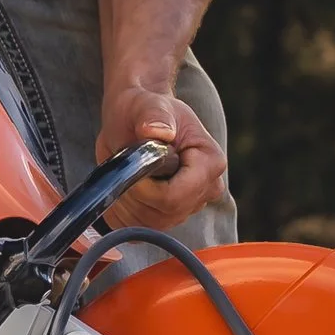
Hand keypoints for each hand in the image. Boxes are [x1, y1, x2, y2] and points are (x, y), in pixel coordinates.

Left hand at [100, 82, 228, 230]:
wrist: (137, 119)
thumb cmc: (144, 109)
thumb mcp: (146, 105)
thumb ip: (154, 116)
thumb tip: (158, 131)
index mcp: (210, 161)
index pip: (176, 196)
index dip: (146, 188)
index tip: (131, 167)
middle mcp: (207, 188)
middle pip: (165, 213)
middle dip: (137, 194)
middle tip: (126, 167)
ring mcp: (190, 206)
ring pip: (152, 224)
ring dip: (129, 202)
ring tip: (127, 173)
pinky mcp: (171, 217)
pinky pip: (142, 229)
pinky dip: (125, 213)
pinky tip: (125, 188)